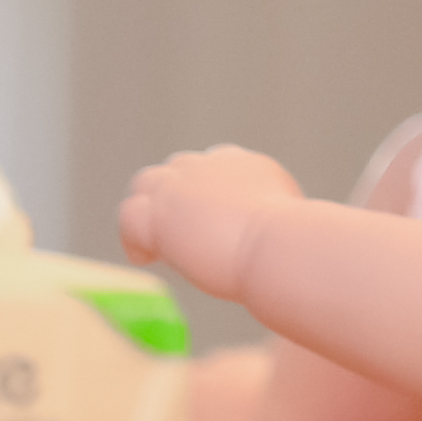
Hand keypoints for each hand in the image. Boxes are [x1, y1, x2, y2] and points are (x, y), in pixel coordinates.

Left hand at [120, 144, 309, 304]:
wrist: (275, 244)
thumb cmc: (291, 247)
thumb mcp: (286, 223)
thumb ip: (267, 221)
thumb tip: (268, 241)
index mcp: (250, 165)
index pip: (219, 162)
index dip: (209, 186)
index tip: (211, 212)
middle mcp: (213, 164)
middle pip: (180, 165)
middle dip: (176, 190)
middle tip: (179, 224)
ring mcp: (182, 182)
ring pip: (148, 182)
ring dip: (151, 206)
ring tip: (154, 239)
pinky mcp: (159, 209)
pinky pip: (130, 215)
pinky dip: (134, 237)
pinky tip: (145, 258)